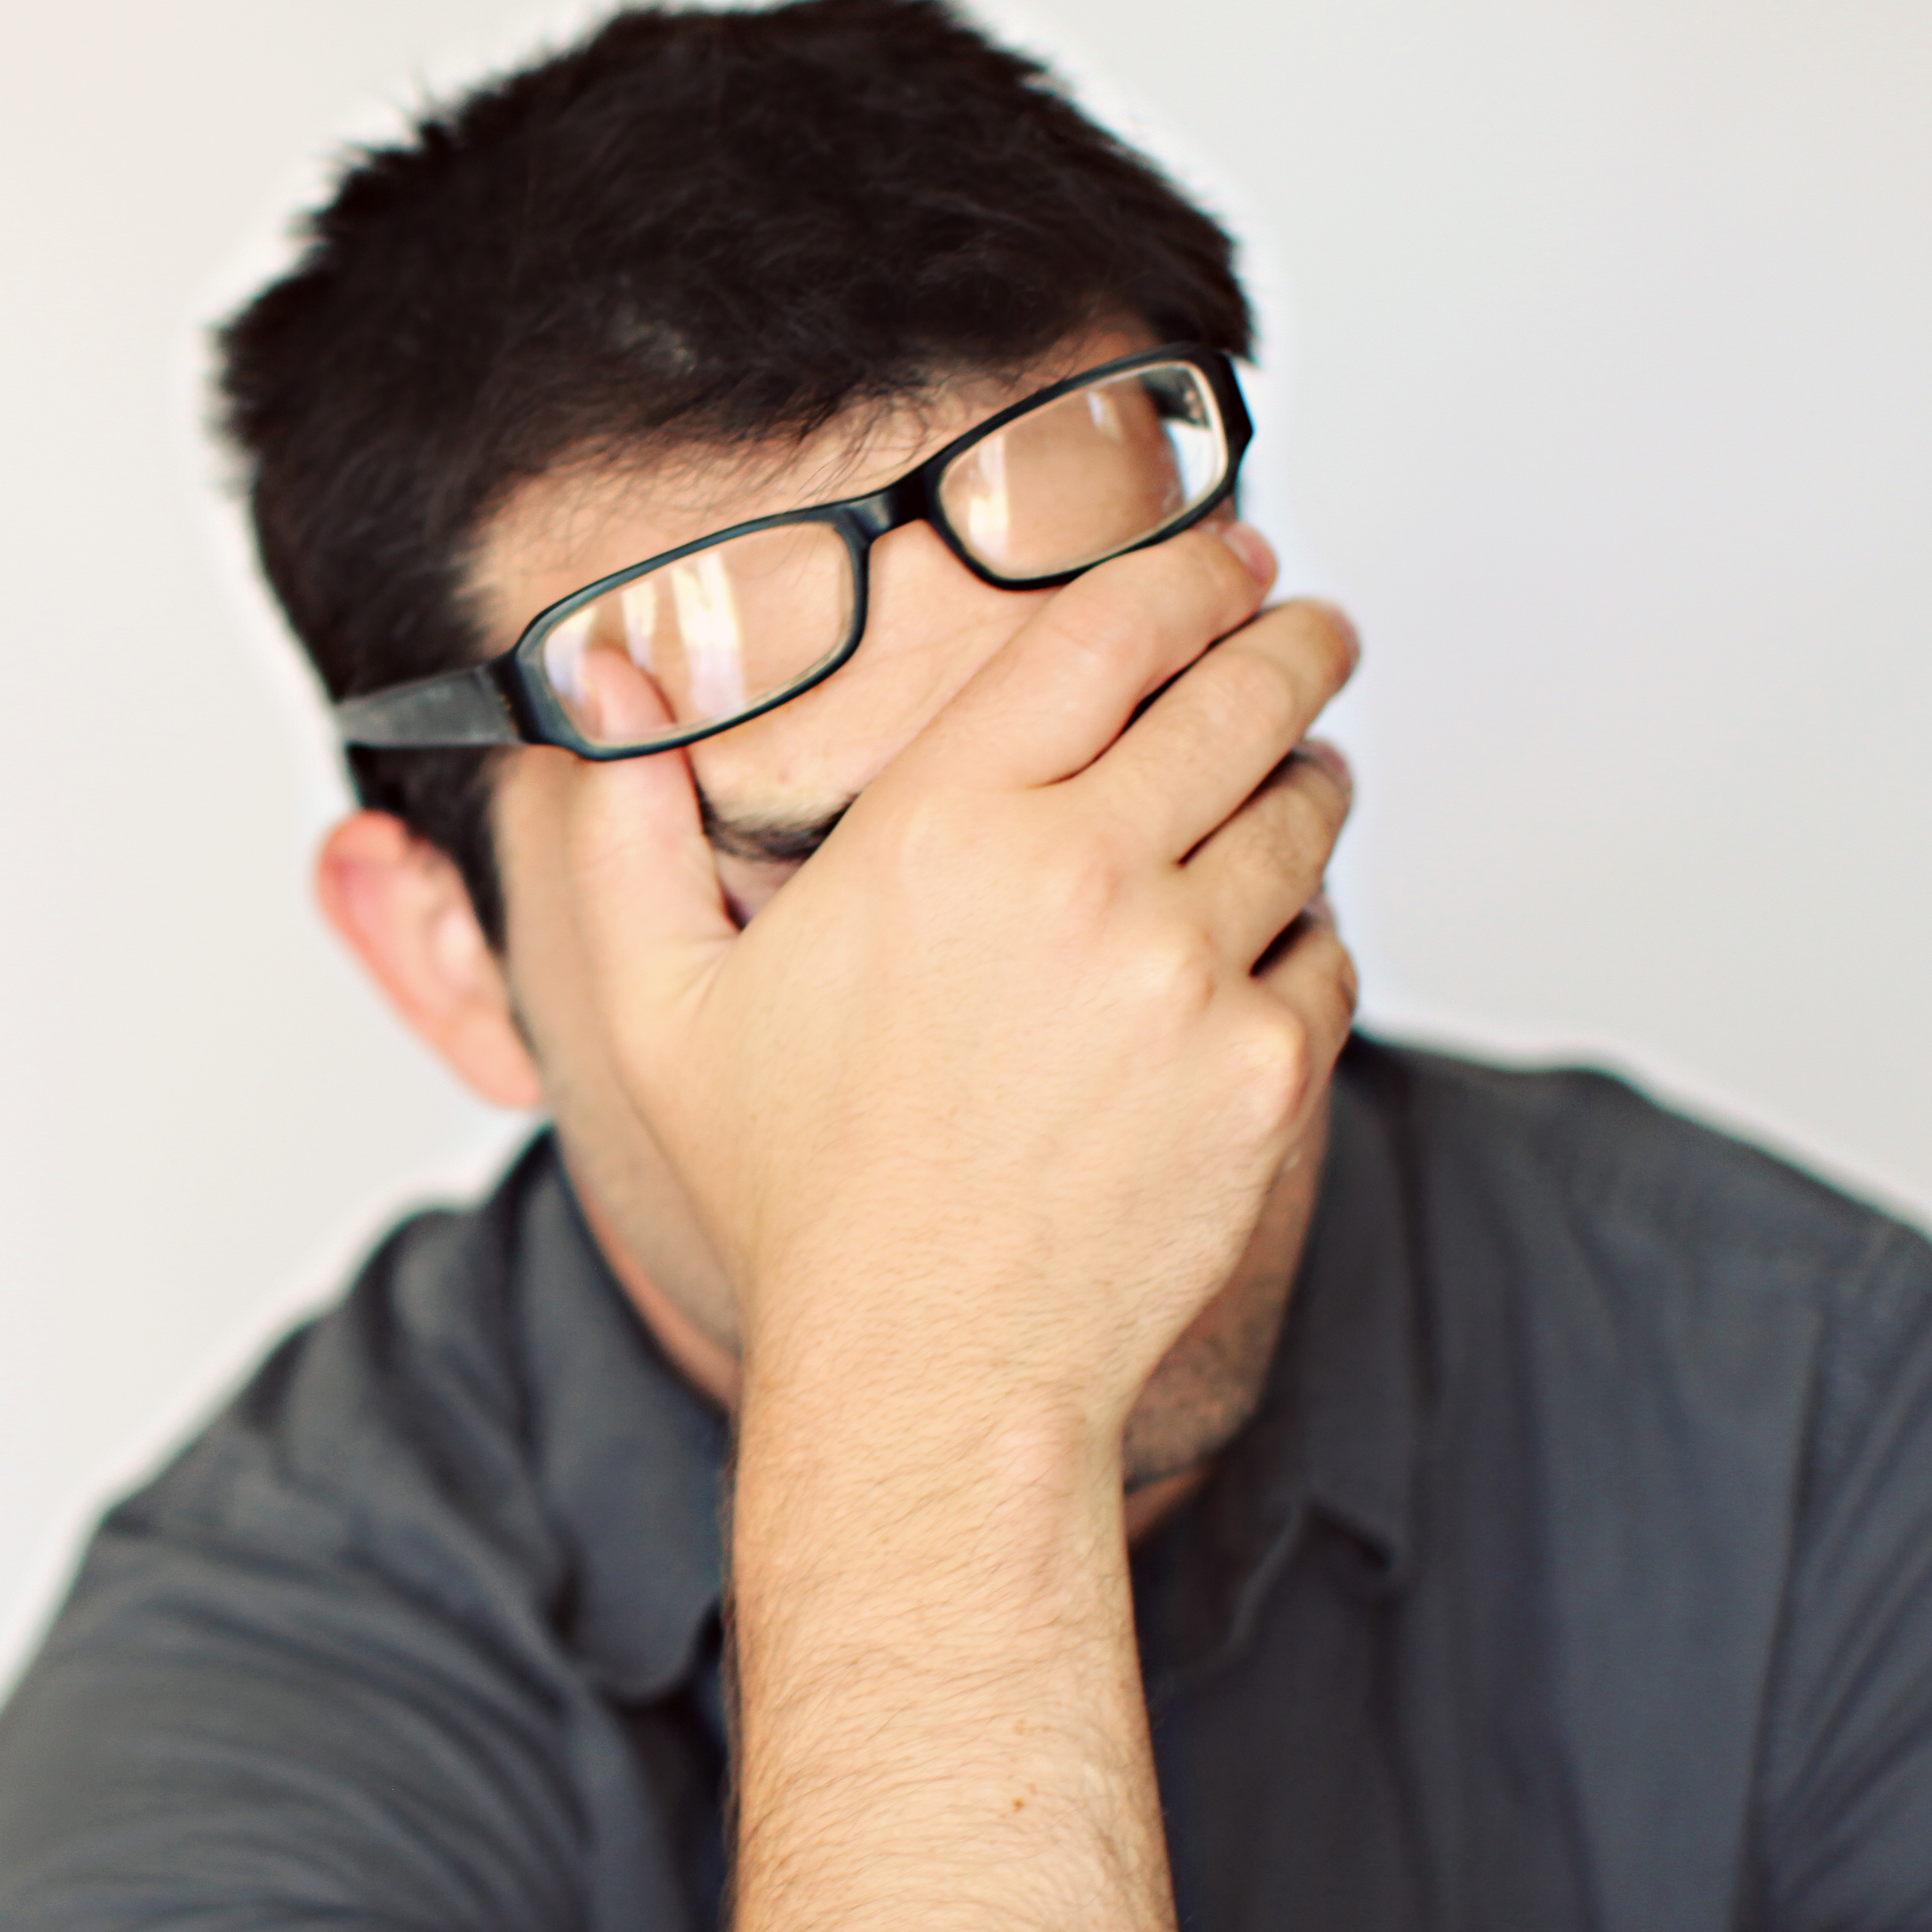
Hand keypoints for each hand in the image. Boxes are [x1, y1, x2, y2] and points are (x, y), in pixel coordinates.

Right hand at [550, 520, 1360, 1438]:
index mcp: (940, 831)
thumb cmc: (796, 1198)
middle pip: (1243, 691)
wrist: (925, 1369)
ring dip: (1306, 778)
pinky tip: (1258, 951)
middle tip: (1302, 633)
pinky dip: (1306, 937)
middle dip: (1287, 645)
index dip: (1186, 571)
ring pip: (1303, 812)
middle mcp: (1079, 879)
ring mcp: (1185, 976)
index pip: (1111, 626)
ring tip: (1290, 780)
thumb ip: (625, 830)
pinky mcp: (1263, 1070)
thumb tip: (603, 686)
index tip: (1220, 561)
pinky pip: (1328, 951)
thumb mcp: (655, 1007)